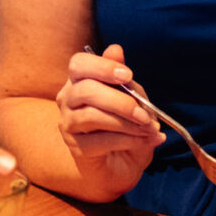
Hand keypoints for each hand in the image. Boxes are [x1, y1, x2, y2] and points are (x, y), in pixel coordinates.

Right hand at [55, 46, 161, 185]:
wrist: (119, 165)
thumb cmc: (125, 127)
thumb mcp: (133, 101)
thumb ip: (125, 79)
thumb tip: (117, 50)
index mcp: (80, 81)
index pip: (78, 64)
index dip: (102, 66)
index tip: (127, 75)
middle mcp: (68, 99)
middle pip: (85, 90)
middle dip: (120, 101)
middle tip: (145, 114)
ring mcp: (68, 124)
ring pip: (91, 116)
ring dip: (125, 123)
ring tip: (148, 129)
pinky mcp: (76, 147)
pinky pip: (99, 140)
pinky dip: (126, 140)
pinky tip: (141, 141)